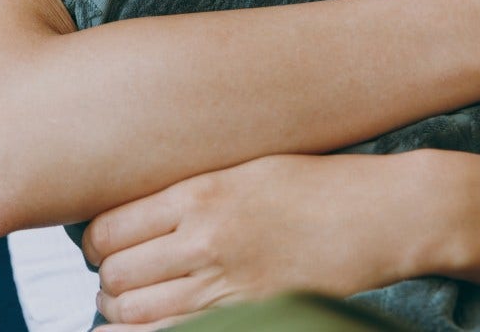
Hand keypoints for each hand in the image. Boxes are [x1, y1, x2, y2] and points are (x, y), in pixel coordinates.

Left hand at [81, 151, 447, 329]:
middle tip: (115, 281)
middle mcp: (204, 238)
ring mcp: (227, 283)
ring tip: (130, 307)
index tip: (102, 247)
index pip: (109, 227)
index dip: (94, 244)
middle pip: (115, 273)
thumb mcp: (245, 167)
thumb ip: (191, 191)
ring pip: (135, 311)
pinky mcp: (252, 313)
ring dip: (121, 312)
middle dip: (106, 281)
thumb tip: (139, 212)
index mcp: (198, 192)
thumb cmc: (320, 184)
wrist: (385, 213)